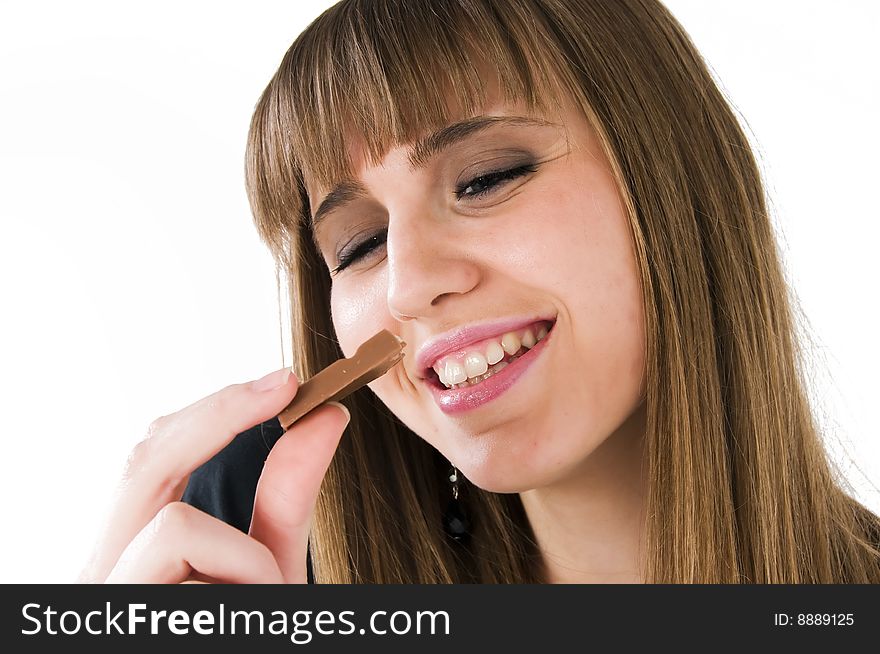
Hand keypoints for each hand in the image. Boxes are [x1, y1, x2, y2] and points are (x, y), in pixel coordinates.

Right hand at [76, 367, 349, 583]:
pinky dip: (240, 574)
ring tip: (269, 599)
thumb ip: (287, 498)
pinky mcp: (114, 610)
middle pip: (142, 458)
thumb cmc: (242, 637)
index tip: (284, 381)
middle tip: (284, 385)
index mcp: (133, 549)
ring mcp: (100, 594)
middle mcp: (102, 568)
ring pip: (170, 519)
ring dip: (246, 554)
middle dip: (219, 415)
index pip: (153, 457)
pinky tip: (250, 609)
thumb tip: (322, 419)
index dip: (213, 410)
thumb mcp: (268, 571)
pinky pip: (181, 552)